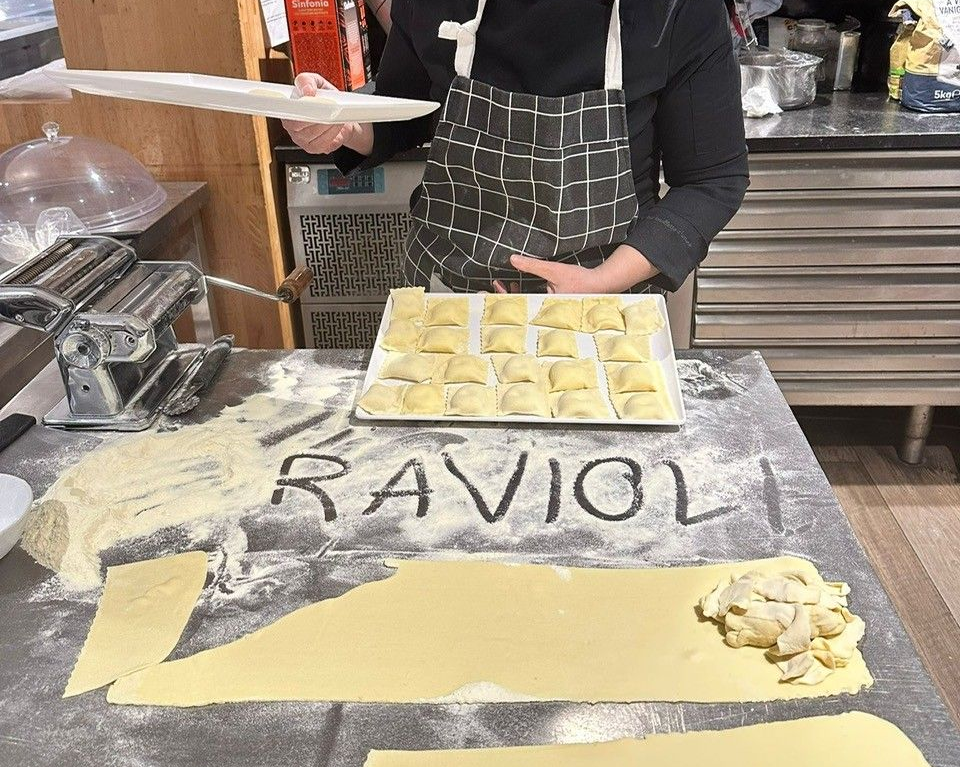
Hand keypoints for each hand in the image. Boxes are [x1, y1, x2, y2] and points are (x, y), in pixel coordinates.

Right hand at [282, 73, 372, 155]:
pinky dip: (333, 134)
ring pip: (314, 133)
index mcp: (287, 109)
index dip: (298, 107)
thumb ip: (308, 81)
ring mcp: (301, 139)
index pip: (286, 111)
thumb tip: (307, 91)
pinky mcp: (313, 149)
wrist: (339, 115)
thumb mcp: (317, 83)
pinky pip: (323, 143)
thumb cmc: (325, 100)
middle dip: (318, 115)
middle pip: (301, 124)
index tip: (310, 100)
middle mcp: (291, 126)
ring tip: (337, 115)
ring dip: (328, 124)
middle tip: (330, 108)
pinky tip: (336, 126)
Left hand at [500, 246, 660, 293]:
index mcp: (543, 305)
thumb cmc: (579, 280)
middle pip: (521, 304)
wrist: (600, 284)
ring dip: (518, 293)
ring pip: (528, 302)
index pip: (518, 302)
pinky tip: (524, 286)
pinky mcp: (554, 304)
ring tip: (509, 284)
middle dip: (509, 295)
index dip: (504, 295)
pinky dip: (528, 293)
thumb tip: (513, 259)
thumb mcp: (553, 270)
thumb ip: (532, 265)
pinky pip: (536, 300)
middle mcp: (545, 310)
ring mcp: (550, 308)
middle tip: (498, 285)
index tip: (497, 286)